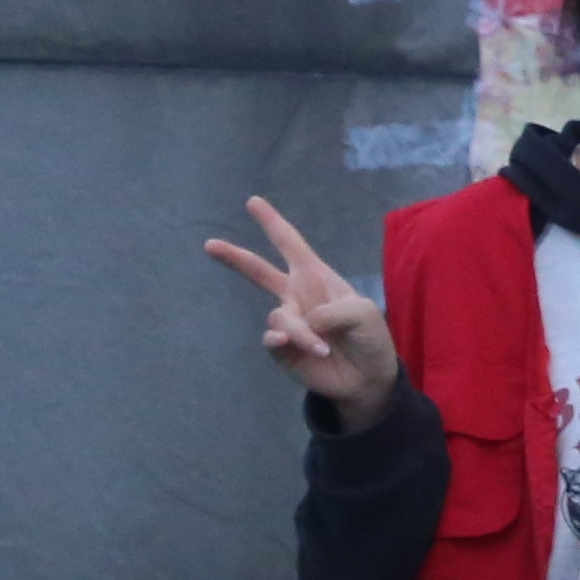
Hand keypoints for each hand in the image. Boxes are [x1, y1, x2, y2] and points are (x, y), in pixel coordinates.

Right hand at [203, 195, 401, 420]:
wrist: (368, 377)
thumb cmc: (369, 337)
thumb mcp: (363, 313)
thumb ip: (332, 309)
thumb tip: (301, 321)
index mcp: (317, 278)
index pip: (291, 245)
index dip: (273, 223)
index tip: (253, 201)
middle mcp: (297, 296)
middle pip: (259, 271)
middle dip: (235, 257)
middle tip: (209, 244)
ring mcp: (288, 322)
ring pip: (279, 317)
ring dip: (301, 332)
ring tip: (324, 348)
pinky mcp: (282, 348)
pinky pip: (273, 339)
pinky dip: (288, 342)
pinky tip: (302, 347)